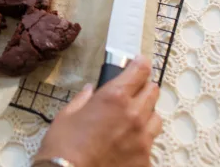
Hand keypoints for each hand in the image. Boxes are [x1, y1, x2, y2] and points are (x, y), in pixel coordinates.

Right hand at [35, 56, 161, 166]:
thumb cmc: (64, 147)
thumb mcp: (67, 115)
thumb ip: (83, 100)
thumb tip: (89, 92)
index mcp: (114, 97)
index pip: (140, 71)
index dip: (140, 64)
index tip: (139, 62)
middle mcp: (134, 115)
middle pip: (152, 91)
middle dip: (143, 88)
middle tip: (132, 92)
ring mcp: (142, 139)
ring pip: (156, 117)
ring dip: (146, 114)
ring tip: (131, 120)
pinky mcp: (145, 160)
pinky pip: (150, 144)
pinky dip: (141, 141)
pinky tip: (127, 144)